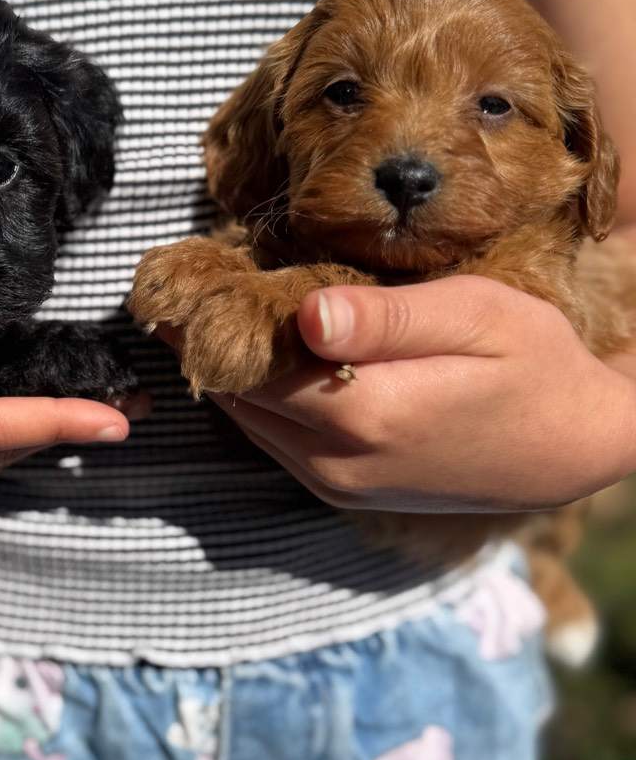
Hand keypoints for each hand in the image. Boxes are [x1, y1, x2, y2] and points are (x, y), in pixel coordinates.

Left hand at [194, 275, 635, 512]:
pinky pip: (274, 439)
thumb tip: (306, 316)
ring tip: (218, 310)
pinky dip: (260, 397)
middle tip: (194, 282)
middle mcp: (337, 461)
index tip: (197, 268)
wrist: (566, 450)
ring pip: (249, 420)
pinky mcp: (339, 492)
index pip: (253, 363)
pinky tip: (267, 353)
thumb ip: (388, 318)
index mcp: (364, 414)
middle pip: (240, 394)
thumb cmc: (532, 363)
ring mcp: (334, 485)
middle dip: (214, 340)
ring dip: (232, 369)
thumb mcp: (475, 317)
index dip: (216, 316)